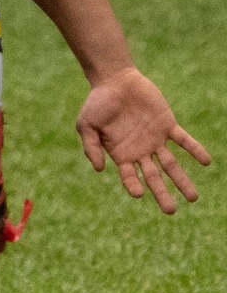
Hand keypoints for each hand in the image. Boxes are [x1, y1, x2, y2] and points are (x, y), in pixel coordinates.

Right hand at [76, 67, 209, 212]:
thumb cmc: (97, 103)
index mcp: (120, 154)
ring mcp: (154, 139)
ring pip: (171, 164)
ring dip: (182, 180)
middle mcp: (140, 151)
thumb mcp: (85, 125)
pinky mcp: (167, 125)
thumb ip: (91, 146)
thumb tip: (100, 169)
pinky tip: (206, 162)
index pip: (129, 176)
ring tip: (193, 198)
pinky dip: (194, 150)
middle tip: (171, 211)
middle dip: (162, 194)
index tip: (139, 194)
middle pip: (154, 177)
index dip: (133, 185)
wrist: (115, 80)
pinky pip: (183, 141)